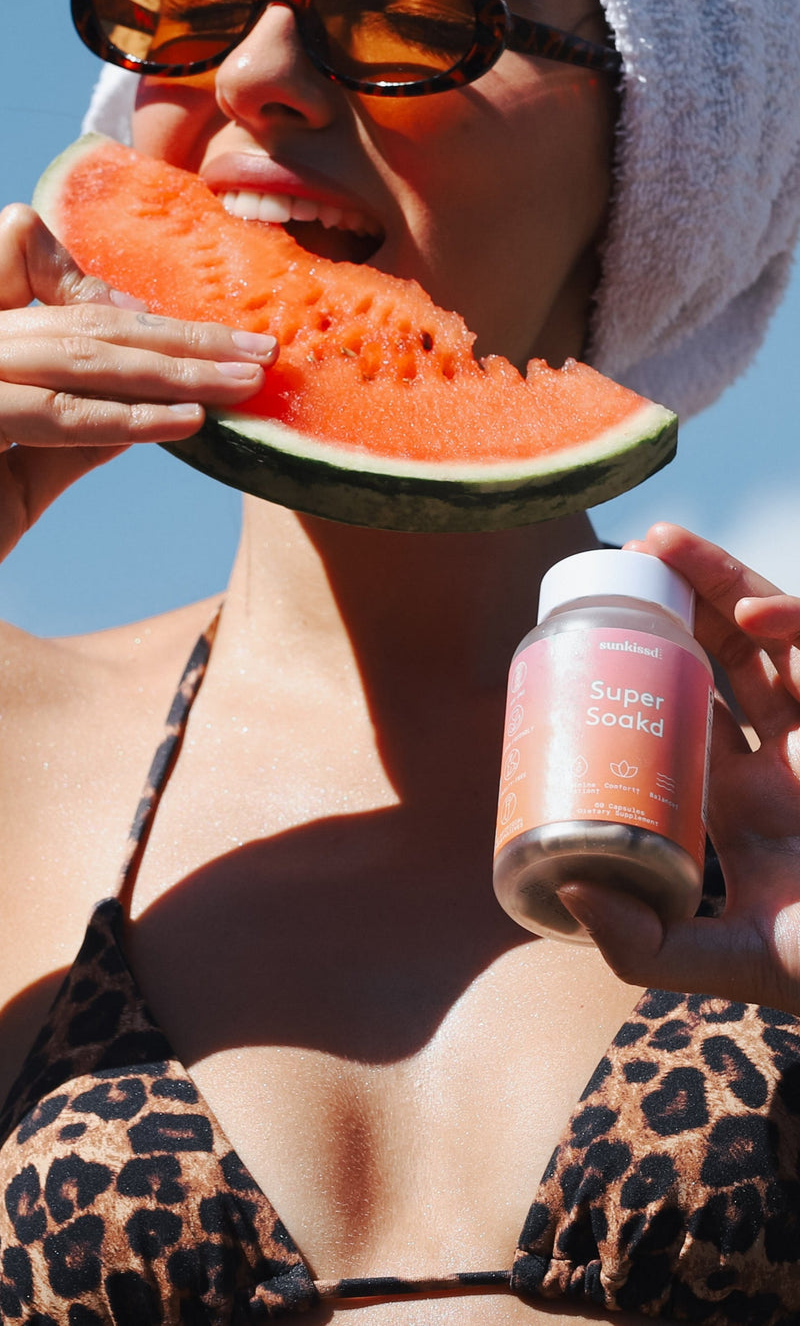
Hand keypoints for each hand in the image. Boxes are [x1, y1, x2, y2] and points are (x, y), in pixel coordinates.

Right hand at [0, 203, 276, 564]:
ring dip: (173, 368)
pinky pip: (53, 414)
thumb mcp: (19, 469)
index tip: (187, 328)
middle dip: (175, 335)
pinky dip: (127, 417)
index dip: (111, 296)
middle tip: (259, 350)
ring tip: (244, 382)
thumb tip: (155, 399)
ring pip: (73, 354)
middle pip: (73, 319)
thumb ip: (74, 420)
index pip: (22, 259)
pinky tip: (189, 422)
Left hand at [559, 521, 799, 1010]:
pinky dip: (796, 623)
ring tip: (667, 544)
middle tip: (631, 555)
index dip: (647, 664)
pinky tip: (755, 618)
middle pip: (728, 655)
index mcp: (742, 803)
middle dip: (684, 600)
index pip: (686, 711)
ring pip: (775, 636)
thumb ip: (647, 947)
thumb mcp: (729, 964)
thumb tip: (566, 891)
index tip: (593, 628)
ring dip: (726, 583)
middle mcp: (782, 759)